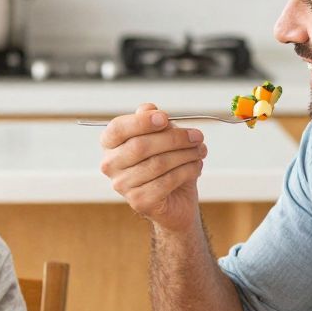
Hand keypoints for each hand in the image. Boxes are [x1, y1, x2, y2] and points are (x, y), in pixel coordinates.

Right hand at [99, 106, 207, 235]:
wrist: (175, 200)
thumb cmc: (166, 164)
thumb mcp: (161, 137)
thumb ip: (154, 122)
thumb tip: (149, 109)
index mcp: (111, 144)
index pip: (118, 129)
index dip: (141, 122)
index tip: (165, 118)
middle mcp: (111, 165)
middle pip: (140, 146)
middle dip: (174, 138)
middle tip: (197, 135)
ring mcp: (123, 185)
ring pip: (157, 163)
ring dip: (185, 154)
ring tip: (200, 150)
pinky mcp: (139, 201)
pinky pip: (167, 181)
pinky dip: (187, 170)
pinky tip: (196, 166)